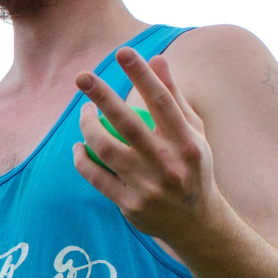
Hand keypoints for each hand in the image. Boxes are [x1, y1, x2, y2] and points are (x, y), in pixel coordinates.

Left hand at [71, 48, 225, 247]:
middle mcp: (169, 164)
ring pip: (106, 150)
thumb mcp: (194, 132)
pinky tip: (78, 146)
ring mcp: (149, 187)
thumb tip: (156, 57)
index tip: (123, 52)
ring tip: (84, 112)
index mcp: (187, 142)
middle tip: (82, 77)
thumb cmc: (193, 167)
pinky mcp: (132, 206)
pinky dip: (83, 161)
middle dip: (103, 96)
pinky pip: (97, 178)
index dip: (142, 75)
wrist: (198, 224)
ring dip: (87, 128)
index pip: (162, 101)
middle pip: (128, 124)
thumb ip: (174, 96)